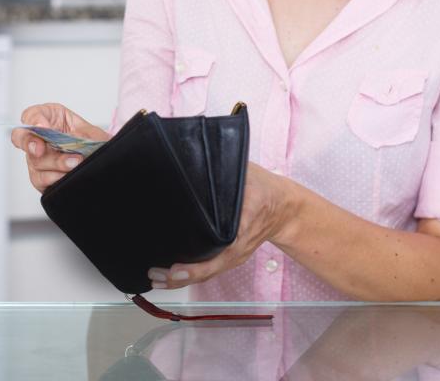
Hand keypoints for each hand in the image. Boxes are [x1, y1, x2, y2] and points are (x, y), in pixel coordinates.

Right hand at [10, 102, 110, 192]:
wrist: (95, 161)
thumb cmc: (89, 142)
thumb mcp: (92, 133)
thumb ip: (86, 135)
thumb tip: (83, 141)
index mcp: (49, 118)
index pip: (31, 115)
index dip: (34, 120)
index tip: (43, 126)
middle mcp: (38, 138)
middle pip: (22, 138)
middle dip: (30, 143)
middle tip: (41, 149)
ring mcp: (36, 158)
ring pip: (35, 161)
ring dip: (55, 163)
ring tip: (74, 162)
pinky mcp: (40, 177)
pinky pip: (40, 179)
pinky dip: (54, 177)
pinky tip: (66, 175)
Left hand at [147, 162, 295, 288]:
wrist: (284, 209)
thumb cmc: (263, 188)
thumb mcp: (246, 173)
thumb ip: (223, 172)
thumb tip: (192, 160)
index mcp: (244, 222)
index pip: (223, 246)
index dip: (201, 262)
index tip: (177, 267)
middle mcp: (239, 244)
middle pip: (210, 267)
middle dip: (182, 275)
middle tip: (155, 273)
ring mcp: (235, 254)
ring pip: (208, 273)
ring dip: (181, 280)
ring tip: (157, 280)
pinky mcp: (230, 257)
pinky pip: (209, 271)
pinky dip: (190, 277)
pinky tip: (170, 278)